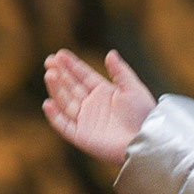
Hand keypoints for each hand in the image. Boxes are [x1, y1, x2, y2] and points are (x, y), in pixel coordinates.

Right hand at [41, 48, 154, 164]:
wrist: (145, 139)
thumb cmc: (143, 115)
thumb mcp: (133, 88)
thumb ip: (120, 72)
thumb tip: (111, 53)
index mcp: (104, 93)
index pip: (83, 76)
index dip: (72, 65)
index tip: (60, 54)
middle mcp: (92, 106)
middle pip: (71, 87)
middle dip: (60, 74)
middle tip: (49, 61)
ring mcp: (86, 121)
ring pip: (65, 102)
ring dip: (56, 89)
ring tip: (50, 74)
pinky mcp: (82, 136)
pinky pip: (64, 126)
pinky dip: (55, 116)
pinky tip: (48, 103)